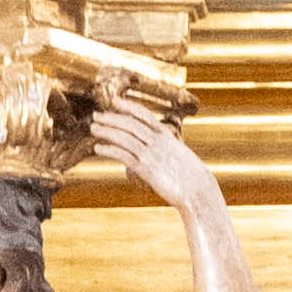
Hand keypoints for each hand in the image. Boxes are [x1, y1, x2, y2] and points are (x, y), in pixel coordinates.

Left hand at [86, 87, 208, 208]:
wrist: (198, 190)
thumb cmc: (190, 176)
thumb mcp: (178, 155)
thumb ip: (164, 148)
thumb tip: (154, 149)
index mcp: (166, 135)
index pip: (144, 114)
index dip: (128, 106)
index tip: (115, 101)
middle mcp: (158, 141)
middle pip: (130, 124)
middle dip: (112, 117)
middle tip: (97, 115)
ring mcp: (151, 155)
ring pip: (124, 137)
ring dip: (107, 131)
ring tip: (93, 128)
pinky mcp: (146, 170)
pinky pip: (124, 156)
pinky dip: (109, 150)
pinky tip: (98, 148)